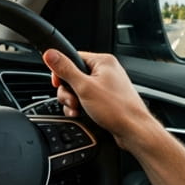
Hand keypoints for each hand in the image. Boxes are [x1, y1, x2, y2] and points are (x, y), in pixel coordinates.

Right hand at [42, 49, 160, 151]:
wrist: (134, 130)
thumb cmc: (117, 109)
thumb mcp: (84, 87)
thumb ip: (65, 70)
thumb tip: (50, 53)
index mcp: (103, 61)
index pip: (73, 57)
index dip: (62, 71)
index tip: (58, 83)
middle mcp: (106, 71)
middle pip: (74, 75)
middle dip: (68, 91)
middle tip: (73, 100)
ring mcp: (107, 86)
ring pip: (78, 89)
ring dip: (73, 101)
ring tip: (78, 109)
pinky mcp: (106, 99)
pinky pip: (86, 98)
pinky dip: (81, 106)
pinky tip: (82, 114)